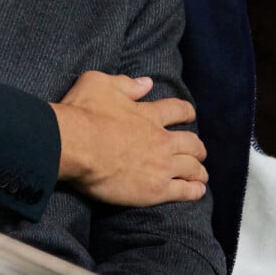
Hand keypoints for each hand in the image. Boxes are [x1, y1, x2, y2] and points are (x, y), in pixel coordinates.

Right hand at [51, 71, 207, 206]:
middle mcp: (161, 139)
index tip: (189, 115)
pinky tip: (198, 191)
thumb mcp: (100, 83)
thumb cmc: (83, 112)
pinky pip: (184, 191)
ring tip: (201, 175)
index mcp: (149, 114)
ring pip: (192, 168)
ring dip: (199, 170)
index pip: (178, 110)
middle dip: (197, 147)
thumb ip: (126, 83)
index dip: (186, 112)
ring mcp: (161, 166)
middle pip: (191, 143)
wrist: (75, 144)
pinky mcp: (156, 190)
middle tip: (198, 151)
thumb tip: (147, 83)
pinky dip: (194, 190)